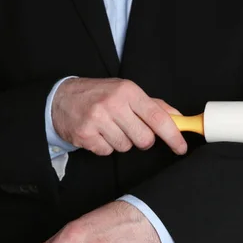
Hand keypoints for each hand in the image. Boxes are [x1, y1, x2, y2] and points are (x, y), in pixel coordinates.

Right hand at [52, 77, 186, 155]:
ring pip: (125, 147)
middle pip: (144, 139)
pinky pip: (107, 151)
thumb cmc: (99, 95)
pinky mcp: (85, 134)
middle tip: (130, 130)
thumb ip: (153, 105)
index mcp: (128, 91)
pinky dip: (104, 146)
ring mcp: (97, 119)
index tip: (180, 147)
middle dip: (141, 140)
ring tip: (109, 128)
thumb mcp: (126, 92)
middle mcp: (113, 104)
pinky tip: (97, 133)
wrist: (61, 98)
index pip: (157, 117)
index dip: (173, 135)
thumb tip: (178, 118)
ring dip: (121, 142)